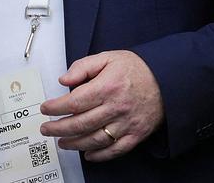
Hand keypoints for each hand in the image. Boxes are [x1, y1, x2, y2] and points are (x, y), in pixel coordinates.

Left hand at [40, 50, 164, 161]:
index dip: (56, 108)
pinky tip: (87, 153)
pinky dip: (98, 155)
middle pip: (80, 124)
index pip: (74, 102)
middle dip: (58, 128)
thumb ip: (84, 66)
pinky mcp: (136, 135)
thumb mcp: (109, 57)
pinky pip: (114, 150)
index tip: (46, 109)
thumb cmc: (138, 69)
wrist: (168, 79)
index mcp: (108, 86)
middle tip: (47, 129)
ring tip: (62, 141)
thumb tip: (64, 79)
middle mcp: (116, 107)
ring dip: (74, 143)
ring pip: (94, 140)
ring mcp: (126, 123)